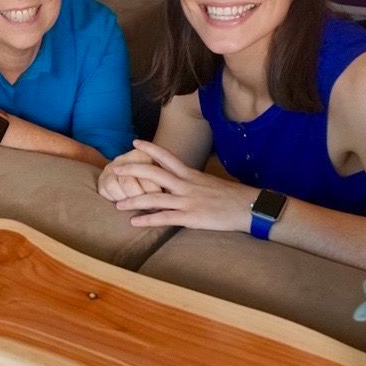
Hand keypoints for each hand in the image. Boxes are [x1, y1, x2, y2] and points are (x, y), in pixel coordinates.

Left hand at [110, 140, 256, 231]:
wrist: (250, 207)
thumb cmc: (230, 196)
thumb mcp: (208, 182)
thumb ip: (190, 181)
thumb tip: (176, 180)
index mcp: (191, 174)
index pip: (167, 157)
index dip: (150, 149)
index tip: (135, 143)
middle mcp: (186, 184)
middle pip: (154, 173)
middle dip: (133, 170)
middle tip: (115, 169)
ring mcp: (188, 201)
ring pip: (154, 198)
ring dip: (133, 201)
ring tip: (117, 204)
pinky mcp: (191, 217)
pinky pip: (165, 218)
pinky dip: (148, 221)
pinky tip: (134, 222)